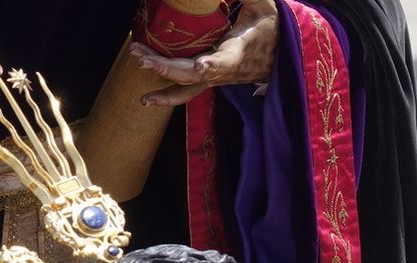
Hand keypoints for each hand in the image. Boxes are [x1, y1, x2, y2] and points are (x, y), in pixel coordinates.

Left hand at [132, 0, 278, 106]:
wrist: (279, 55)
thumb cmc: (270, 27)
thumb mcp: (262, 3)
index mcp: (239, 51)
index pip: (226, 61)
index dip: (214, 64)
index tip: (202, 65)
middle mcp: (224, 70)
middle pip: (192, 75)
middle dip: (165, 67)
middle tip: (141, 55)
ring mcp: (215, 78)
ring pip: (186, 84)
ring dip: (160, 75)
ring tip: (137, 60)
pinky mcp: (208, 79)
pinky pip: (186, 91)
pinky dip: (166, 94)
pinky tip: (146, 98)